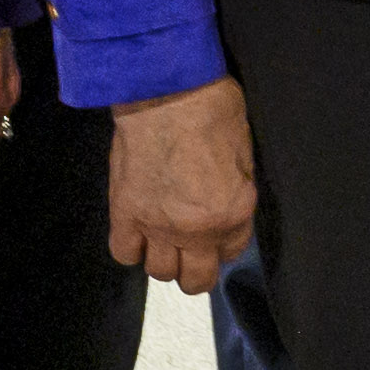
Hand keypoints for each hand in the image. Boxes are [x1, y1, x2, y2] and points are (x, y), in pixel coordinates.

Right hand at [108, 79, 258, 292]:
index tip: (217, 233)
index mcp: (233, 213)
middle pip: (196, 279)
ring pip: (160, 272)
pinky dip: (132, 247)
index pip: (232, 252)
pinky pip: (124, 252)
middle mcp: (196, 230)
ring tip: (163, 240)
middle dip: (196, 270)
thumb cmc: (213, 109)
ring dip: (164, 259)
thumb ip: (236, 189)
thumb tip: (226, 202)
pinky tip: (137, 233)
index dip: (224, 244)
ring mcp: (158, 226)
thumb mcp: (244, 152)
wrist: (167, 91)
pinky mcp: (125, 213)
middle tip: (192, 252)